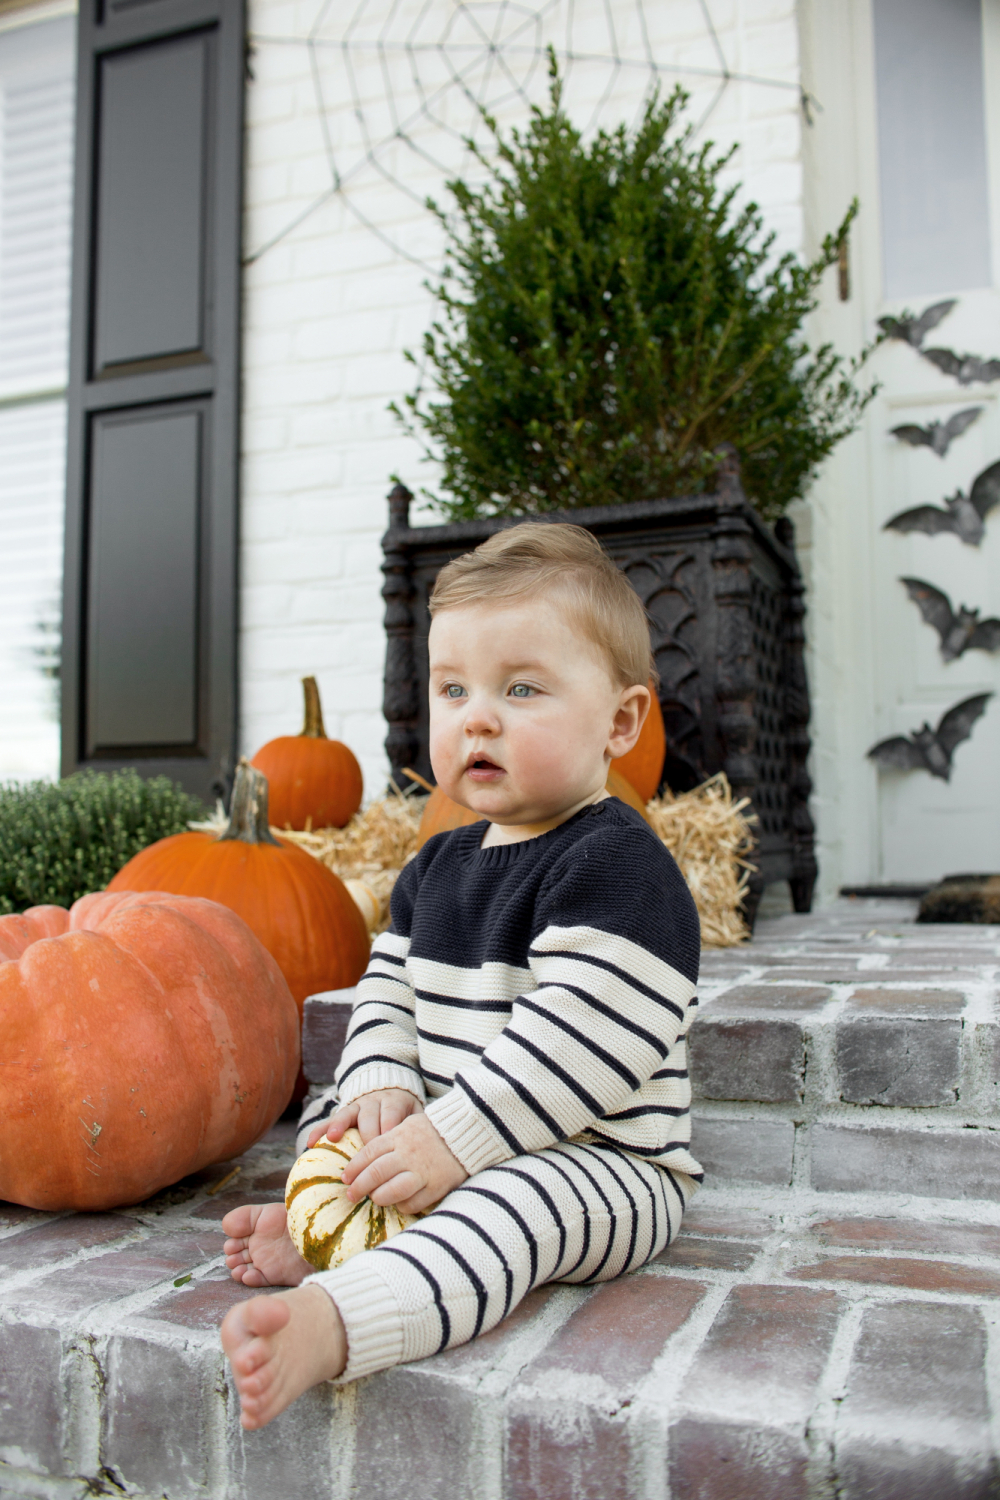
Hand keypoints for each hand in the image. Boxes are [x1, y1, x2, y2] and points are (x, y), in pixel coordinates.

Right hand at [306, 1088, 422, 1149]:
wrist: (394, 1090)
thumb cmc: (407, 1113)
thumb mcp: (416, 1115)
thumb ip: (418, 1129)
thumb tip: (425, 1151)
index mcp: (395, 1103)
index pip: (390, 1118)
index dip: (387, 1135)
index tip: (387, 1154)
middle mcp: (375, 1102)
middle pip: (369, 1118)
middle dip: (367, 1137)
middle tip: (365, 1160)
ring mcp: (358, 1105)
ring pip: (348, 1114)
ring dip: (340, 1127)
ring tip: (332, 1139)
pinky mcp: (345, 1110)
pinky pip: (330, 1119)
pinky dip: (320, 1130)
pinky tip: (311, 1142)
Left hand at [341, 1111, 467, 1213]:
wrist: (467, 1132)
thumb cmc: (432, 1130)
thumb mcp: (407, 1126)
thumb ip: (387, 1142)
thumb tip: (363, 1161)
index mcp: (399, 1137)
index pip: (368, 1153)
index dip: (354, 1167)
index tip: (346, 1177)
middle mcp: (408, 1154)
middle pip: (375, 1173)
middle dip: (359, 1186)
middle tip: (351, 1194)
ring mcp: (423, 1172)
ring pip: (390, 1191)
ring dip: (377, 1197)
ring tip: (373, 1198)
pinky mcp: (436, 1186)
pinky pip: (411, 1203)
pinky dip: (401, 1205)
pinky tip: (398, 1202)